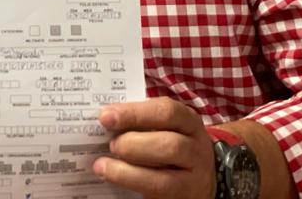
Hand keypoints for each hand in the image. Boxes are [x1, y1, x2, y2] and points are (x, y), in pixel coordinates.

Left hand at [92, 97, 215, 198]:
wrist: (198, 176)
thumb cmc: (170, 142)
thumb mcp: (164, 126)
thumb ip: (140, 121)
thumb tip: (105, 120)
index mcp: (188, 121)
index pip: (166, 112)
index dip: (134, 114)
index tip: (105, 117)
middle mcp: (196, 150)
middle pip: (169, 145)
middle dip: (132, 144)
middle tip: (111, 145)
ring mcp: (194, 179)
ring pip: (164, 179)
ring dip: (127, 172)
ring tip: (103, 166)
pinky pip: (158, 195)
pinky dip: (132, 186)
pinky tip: (114, 180)